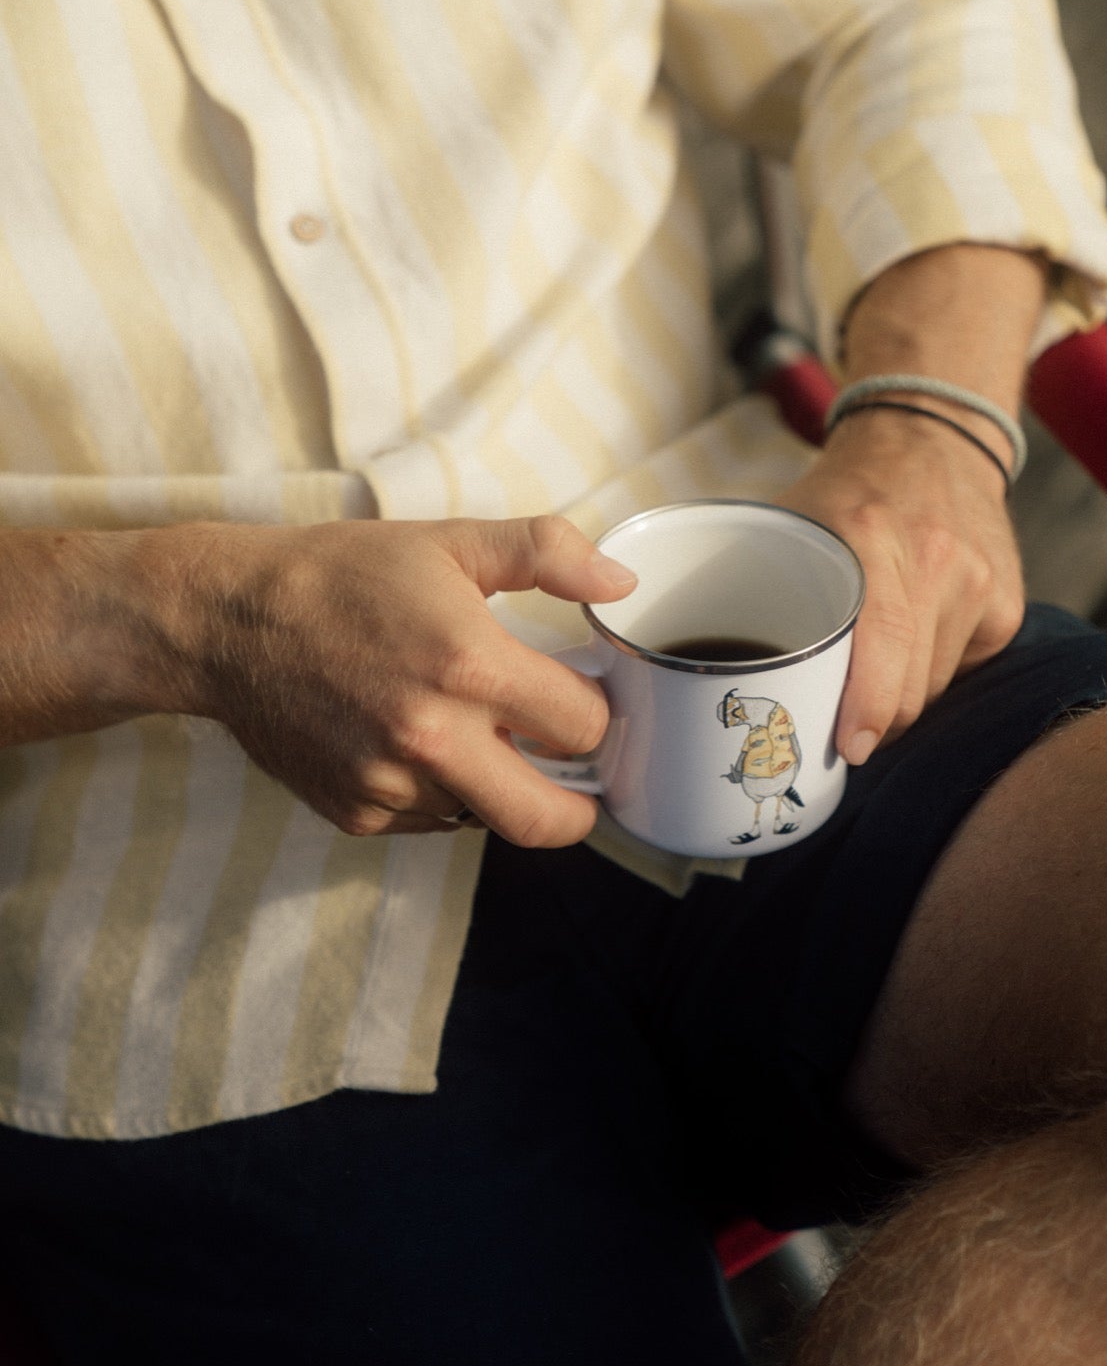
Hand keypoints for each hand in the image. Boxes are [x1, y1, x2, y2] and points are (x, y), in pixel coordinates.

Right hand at [157, 514, 636, 842]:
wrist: (227, 621)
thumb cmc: (340, 575)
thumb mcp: (450, 543)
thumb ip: (547, 554)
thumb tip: (620, 582)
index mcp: (468, 666)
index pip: (583, 727)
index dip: (596, 714)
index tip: (584, 700)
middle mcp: (433, 738)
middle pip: (548, 820)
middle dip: (579, 806)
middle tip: (581, 782)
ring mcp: (391, 784)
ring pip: (486, 818)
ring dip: (500, 789)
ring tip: (480, 736)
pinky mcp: (357, 812)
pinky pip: (431, 821)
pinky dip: (444, 795)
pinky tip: (420, 745)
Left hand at [779, 409, 1023, 763]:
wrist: (931, 436)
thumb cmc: (844, 493)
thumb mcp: (791, 521)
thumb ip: (758, 587)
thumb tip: (709, 676)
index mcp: (870, 535)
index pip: (882, 644)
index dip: (865, 710)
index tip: (848, 747)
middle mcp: (935, 558)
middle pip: (908, 690)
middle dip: (871, 724)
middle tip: (839, 728)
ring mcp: (979, 582)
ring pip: (934, 690)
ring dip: (899, 699)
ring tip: (871, 671)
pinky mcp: (1007, 604)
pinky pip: (963, 672)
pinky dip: (934, 673)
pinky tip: (914, 640)